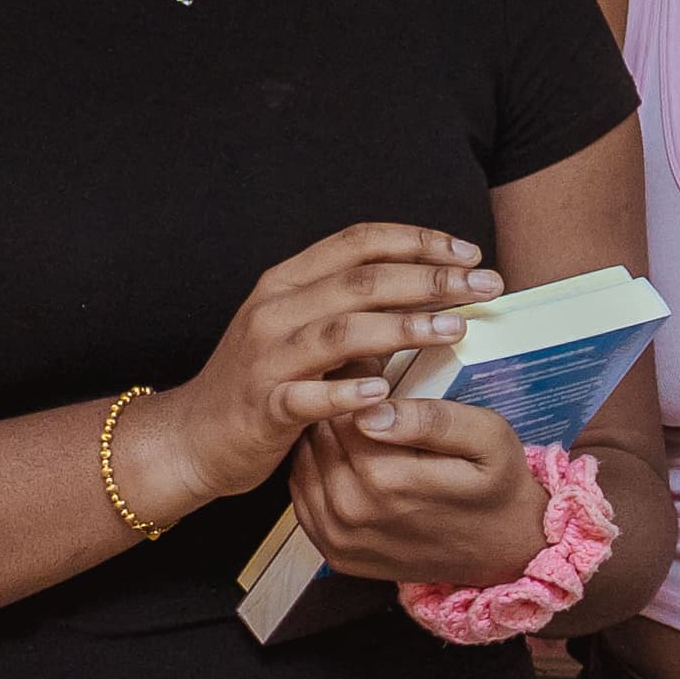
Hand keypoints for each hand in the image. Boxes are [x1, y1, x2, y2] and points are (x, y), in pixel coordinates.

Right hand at [116, 225, 501, 523]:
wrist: (192, 437)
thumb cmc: (262, 381)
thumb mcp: (305, 330)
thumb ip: (356, 308)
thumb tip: (433, 291)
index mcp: (287, 282)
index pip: (358, 242)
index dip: (418, 240)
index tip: (470, 250)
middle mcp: (274, 311)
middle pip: (362, 280)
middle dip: (431, 278)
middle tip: (487, 284)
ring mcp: (266, 358)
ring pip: (341, 331)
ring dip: (404, 326)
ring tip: (455, 328)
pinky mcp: (262, 407)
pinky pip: (307, 397)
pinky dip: (346, 392)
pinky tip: (383, 392)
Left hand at [286, 395, 548, 587]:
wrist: (504, 550)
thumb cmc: (496, 485)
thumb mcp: (488, 438)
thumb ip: (432, 419)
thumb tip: (369, 411)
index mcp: (387, 479)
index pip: (341, 413)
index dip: (355, 388)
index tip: (376, 380)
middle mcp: (354, 512)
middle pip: (319, 439)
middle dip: (336, 412)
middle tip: (366, 400)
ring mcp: (341, 538)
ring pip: (305, 466)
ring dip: (322, 443)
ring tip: (358, 430)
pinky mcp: (336, 554)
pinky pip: (303, 501)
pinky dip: (316, 475)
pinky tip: (347, 463)